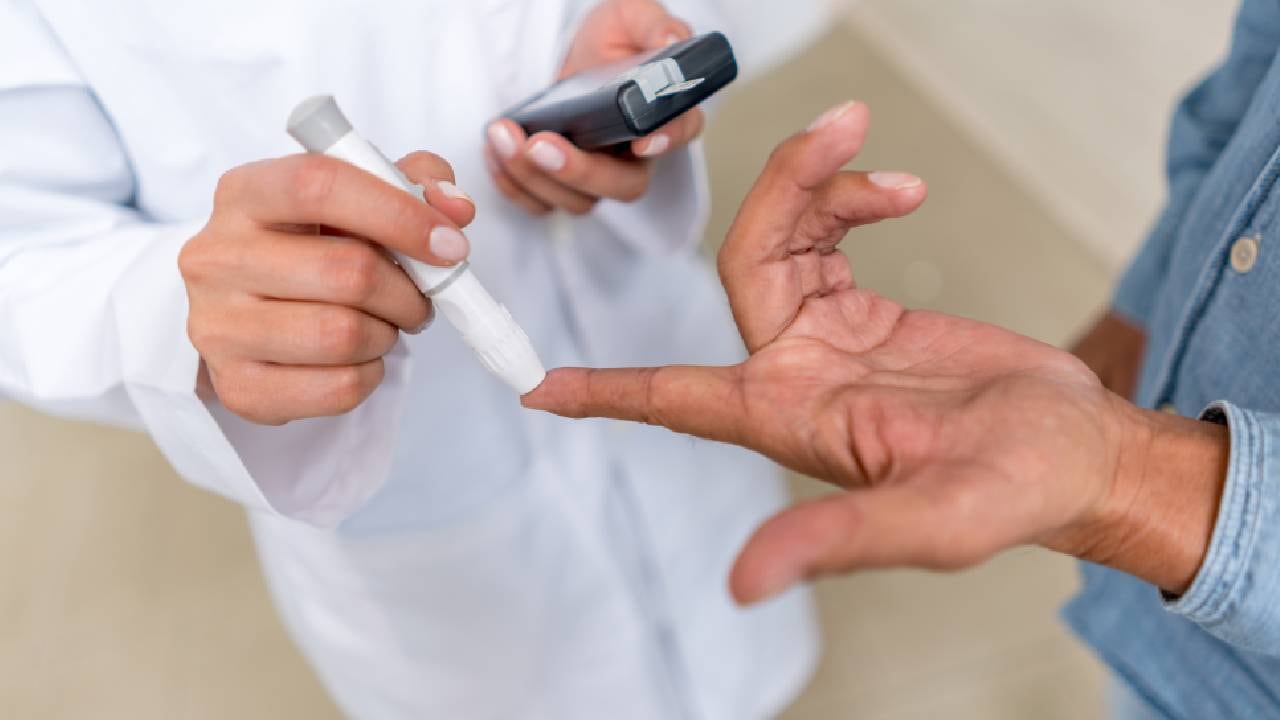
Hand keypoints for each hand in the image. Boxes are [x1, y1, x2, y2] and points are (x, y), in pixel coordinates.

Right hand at [180, 152, 474, 424]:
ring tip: (383, 324)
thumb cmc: (309, 246)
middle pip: (346, 272)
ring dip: (387, 333)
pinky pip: (338, 388)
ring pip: (343, 335)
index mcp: (244, 193)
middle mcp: (217, 257)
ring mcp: (218, 326)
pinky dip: (370, 375)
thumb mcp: (354, 197)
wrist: (243, 311)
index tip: (450, 244)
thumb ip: (411, 184)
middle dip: (406, 291)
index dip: (398, 214)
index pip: (320, 186)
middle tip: (419, 297)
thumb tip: (455, 209)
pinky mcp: (237, 386)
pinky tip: (358, 357)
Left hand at [485, 0, 703, 215]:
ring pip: (579, 201)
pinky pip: (542, 204)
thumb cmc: (612, 39)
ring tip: (504, 135)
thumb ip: (652, 24)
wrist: (574, 54)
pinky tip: (494, 152)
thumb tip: (669, 37)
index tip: (644, 141)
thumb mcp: (632, 18)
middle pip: (623, 185)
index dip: (667, 140)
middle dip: (579, 171)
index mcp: (665, 114)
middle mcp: (637, 156)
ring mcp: (600, 176)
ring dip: (535, 176)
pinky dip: (514, 185)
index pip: (680, 132)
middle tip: (540, 144)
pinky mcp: (563, 184)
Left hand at [525, 102, 1228, 603]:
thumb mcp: (931, 524)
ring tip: (874, 151)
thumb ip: (836, 540)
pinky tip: (895, 190)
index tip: (539, 389)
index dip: (605, 395)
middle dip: (784, 191)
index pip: (674, 401)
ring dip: (817, 184)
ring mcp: (830, 339)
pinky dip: (851, 200)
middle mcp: (797, 375)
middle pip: (745, 263)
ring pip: (783, 238)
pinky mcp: (867, 313)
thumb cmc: (1015, 494)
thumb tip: (744, 585)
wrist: (1076, 451)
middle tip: (842, 132)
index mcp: (791, 420)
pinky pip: (828, 236)